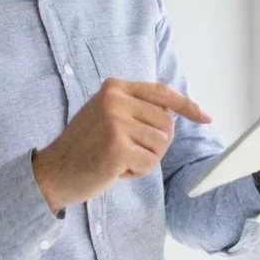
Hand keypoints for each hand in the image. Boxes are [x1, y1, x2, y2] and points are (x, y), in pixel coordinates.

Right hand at [32, 78, 211, 213]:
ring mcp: (116, 121)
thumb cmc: (85, 145)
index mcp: (115, 87)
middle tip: (128, 151)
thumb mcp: (106, 113)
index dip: (187, 105)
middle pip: (166, 123)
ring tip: (120, 159)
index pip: (162, 92)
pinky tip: (116, 169)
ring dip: (146, 159)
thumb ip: (135, 107)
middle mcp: (115, 99)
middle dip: (155, 144)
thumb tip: (173, 113)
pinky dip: (138, 171)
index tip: (205, 117)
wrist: (55, 169)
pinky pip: (150, 163)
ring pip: (161, 144)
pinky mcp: (118, 146)